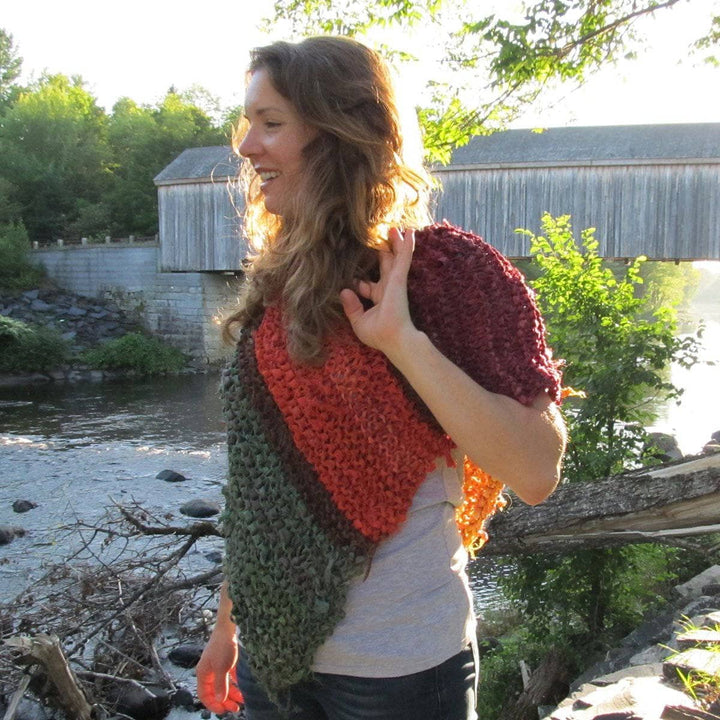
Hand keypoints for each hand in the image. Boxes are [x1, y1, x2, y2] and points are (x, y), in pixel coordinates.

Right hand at [196, 631, 243, 714]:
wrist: (229, 626)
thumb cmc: (223, 644)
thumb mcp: (222, 667)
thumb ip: (221, 685)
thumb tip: (220, 700)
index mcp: (203, 673)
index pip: (204, 695)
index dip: (212, 705)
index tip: (224, 711)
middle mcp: (209, 671)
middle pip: (214, 691)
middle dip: (224, 701)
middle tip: (235, 709)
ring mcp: (217, 666)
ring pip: (223, 685)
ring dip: (231, 694)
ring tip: (241, 701)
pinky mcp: (226, 661)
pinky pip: (229, 677)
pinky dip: (235, 684)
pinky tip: (243, 689)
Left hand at [340, 227, 417, 360]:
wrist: (394, 339)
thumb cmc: (379, 335)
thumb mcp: (359, 322)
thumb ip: (351, 307)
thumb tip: (343, 291)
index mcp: (378, 298)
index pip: (367, 284)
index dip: (358, 280)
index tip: (350, 276)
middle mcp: (387, 288)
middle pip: (384, 265)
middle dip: (382, 252)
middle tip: (379, 238)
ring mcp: (394, 282)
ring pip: (395, 257)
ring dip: (395, 243)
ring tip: (393, 227)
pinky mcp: (399, 278)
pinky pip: (404, 257)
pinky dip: (406, 245)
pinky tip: (410, 232)